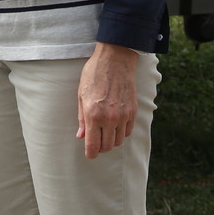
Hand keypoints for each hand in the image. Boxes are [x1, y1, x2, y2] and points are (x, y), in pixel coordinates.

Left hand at [77, 41, 138, 159]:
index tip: (89, 154)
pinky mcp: (133, 111)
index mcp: (93, 114)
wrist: (115, 60)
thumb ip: (82, 118)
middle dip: (100, 147)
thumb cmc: (94, 74)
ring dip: (111, 141)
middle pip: (107, 146)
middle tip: (96, 142)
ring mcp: (123, 116)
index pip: (93, 145)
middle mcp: (109, 118)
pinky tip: (115, 126)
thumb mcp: (81, 95)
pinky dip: (121, 133)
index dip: (90, 153)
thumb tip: (81, 136)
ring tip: (105, 133)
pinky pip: (128, 132)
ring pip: (119, 141)